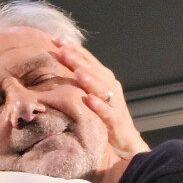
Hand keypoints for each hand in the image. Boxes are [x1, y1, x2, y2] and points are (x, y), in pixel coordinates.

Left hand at [53, 39, 149, 159]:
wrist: (126, 142)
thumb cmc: (105, 118)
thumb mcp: (91, 97)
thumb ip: (79, 83)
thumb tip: (57, 71)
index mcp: (103, 80)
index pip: (87, 60)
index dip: (74, 49)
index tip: (56, 40)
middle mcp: (110, 87)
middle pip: (93, 70)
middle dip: (78, 59)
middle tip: (61, 49)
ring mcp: (114, 104)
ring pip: (102, 87)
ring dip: (89, 78)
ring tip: (76, 71)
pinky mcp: (116, 122)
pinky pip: (107, 112)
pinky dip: (98, 105)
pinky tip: (88, 99)